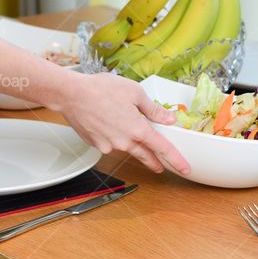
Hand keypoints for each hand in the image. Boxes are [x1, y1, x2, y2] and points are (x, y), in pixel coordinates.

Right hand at [53, 72, 190, 174]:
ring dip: (130, 143)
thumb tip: (169, 118)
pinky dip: (112, 136)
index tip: (185, 169)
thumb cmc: (101, 90)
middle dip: (156, 163)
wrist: (71, 95)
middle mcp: (124, 142)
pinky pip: (110, 143)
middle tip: (162, 168)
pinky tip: (106, 122)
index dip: (176, 160)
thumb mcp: (135, 93)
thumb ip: (154, 109)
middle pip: (146, 156)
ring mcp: (109, 146)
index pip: (163, 149)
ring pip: (126, 147)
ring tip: (125, 128)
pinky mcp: (96, 145)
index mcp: (138, 129)